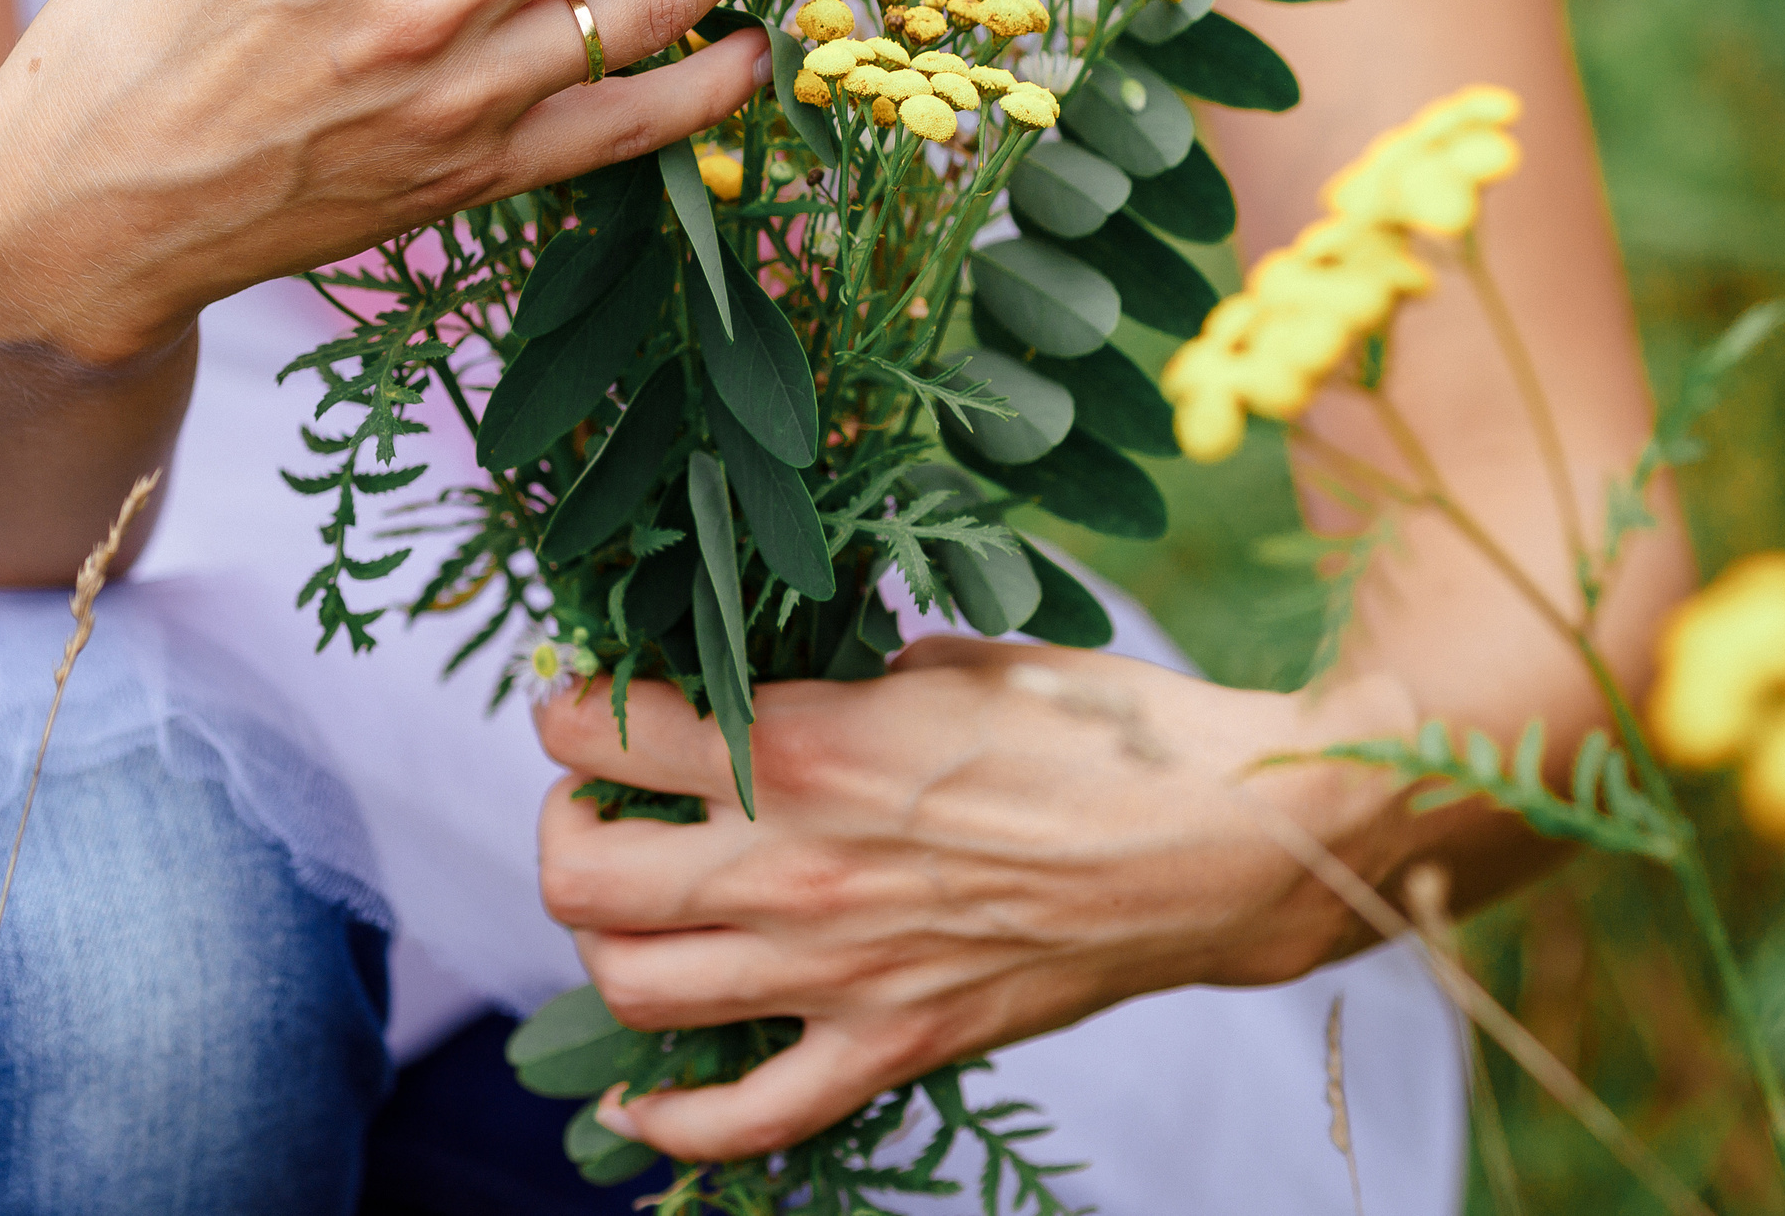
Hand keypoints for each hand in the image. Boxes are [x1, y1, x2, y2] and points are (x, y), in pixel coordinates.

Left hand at [531, 636, 1418, 1160]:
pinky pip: (745, 1121)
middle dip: (564, 833)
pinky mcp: (893, 1048)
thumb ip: (837, 682)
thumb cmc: (1097, 728)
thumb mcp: (946, 661)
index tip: (587, 705)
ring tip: (635, 910)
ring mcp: (838, 973)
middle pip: (581, 880)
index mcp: (802, 745)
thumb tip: (780, 685)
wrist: (1220, 842)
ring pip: (633, 992)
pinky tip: (636, 1102)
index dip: (568, 711)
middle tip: (602, 806)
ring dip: (605, 950)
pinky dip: (670, 1122)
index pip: (599, 734)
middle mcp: (794, 865)